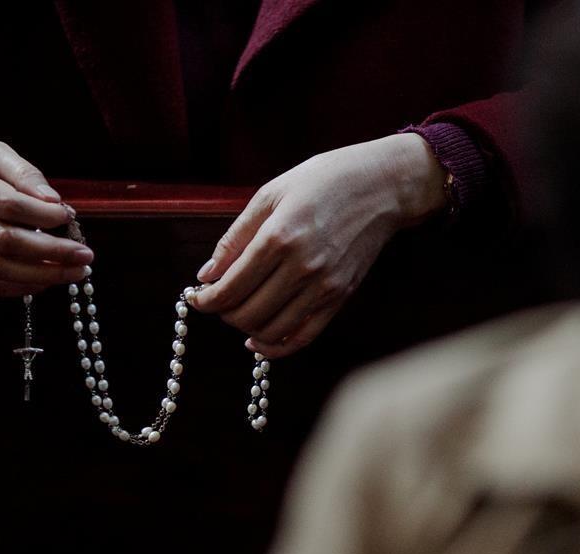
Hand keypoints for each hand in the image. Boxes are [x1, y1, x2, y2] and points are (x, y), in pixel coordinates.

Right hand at [0, 130, 91, 296]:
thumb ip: (22, 173)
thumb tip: (55, 202)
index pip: (6, 203)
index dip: (42, 216)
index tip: (69, 217)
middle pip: (4, 241)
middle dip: (51, 252)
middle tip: (85, 255)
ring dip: (40, 276)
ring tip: (73, 273)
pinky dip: (18, 287)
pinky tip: (44, 281)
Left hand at [190, 133, 446, 356]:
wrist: (382, 186)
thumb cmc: (324, 180)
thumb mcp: (271, 194)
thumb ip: (235, 238)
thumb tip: (206, 275)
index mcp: (279, 237)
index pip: (230, 287)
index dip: (205, 299)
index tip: (197, 297)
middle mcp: (302, 267)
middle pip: (247, 313)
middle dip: (223, 312)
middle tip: (218, 300)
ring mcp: (324, 287)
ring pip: (271, 330)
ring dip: (246, 328)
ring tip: (239, 313)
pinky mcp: (340, 297)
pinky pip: (303, 337)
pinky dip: (276, 346)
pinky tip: (259, 341)